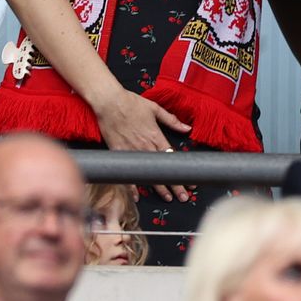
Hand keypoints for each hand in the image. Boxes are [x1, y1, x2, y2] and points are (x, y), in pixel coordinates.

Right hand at [95, 88, 192, 202]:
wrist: (110, 102)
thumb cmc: (131, 103)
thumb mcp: (155, 108)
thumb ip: (172, 120)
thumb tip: (187, 127)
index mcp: (155, 136)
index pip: (172, 158)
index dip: (181, 170)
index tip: (190, 180)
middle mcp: (145, 146)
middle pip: (162, 170)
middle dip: (174, 184)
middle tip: (184, 197)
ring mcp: (132, 152)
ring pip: (148, 174)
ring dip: (159, 187)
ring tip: (168, 198)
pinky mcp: (119, 153)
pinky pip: (127, 173)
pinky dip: (131, 186)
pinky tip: (137, 196)